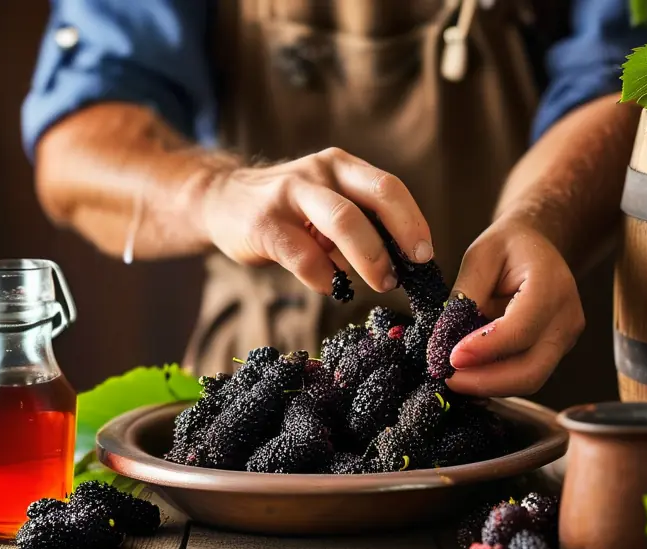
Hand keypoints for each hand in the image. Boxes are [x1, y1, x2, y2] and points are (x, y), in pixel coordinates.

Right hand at [200, 147, 432, 293]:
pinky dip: (325, 278)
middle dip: (399, 239)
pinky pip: (305, 257)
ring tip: (378, 283)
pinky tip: (329, 285)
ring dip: (369, 259)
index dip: (413, 222)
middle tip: (405, 274)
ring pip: (344, 221)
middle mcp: (321, 171)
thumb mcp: (327, 203)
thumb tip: (403, 261)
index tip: (424, 256)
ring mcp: (290, 194)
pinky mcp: (265, 224)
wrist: (222, 201)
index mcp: (342, 166)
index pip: (389, 187)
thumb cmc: (289, 211)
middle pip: (376, 196)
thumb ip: (361, 222)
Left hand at [446, 218, 584, 396]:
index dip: (485, 349)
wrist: (537, 244)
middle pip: (531, 369)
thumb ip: (464, 295)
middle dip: (486, 381)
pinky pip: (527, 374)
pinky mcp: (554, 350)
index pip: (521, 329)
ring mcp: (564, 337)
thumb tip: (443, 339)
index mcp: (551, 285)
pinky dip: (497, 380)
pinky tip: (470, 374)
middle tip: (448, 378)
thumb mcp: (479, 257)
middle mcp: (566, 317)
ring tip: (454, 377)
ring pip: (530, 379)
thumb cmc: (508, 246)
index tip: (451, 357)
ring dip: (489, 385)